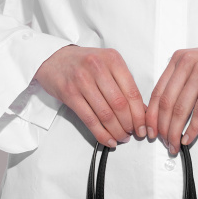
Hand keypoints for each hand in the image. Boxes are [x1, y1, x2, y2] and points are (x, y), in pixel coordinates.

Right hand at [33, 45, 147, 147]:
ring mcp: (82, 80)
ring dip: (116, 131)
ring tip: (121, 137)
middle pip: (120, 105)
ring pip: (105, 114)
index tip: (143, 126)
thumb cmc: (83, 63)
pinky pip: (89, 119)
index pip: (132, 92)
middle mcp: (98, 67)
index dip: (140, 114)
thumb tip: (142, 110)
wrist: (54, 58)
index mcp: (113, 59)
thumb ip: (124, 84)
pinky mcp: (69, 93)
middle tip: (132, 133)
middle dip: (129, 124)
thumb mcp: (107, 65)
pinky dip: (101, 134)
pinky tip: (108, 140)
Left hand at [145, 46, 197, 154]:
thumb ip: (178, 84)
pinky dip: (192, 128)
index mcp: (177, 60)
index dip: (152, 115)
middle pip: (167, 102)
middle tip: (164, 142)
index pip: (157, 92)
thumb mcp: (194, 69)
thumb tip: (161, 114)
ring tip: (174, 144)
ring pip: (181, 108)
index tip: (150, 131)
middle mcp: (186, 63)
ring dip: (175, 131)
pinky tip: (188, 138)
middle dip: (163, 127)